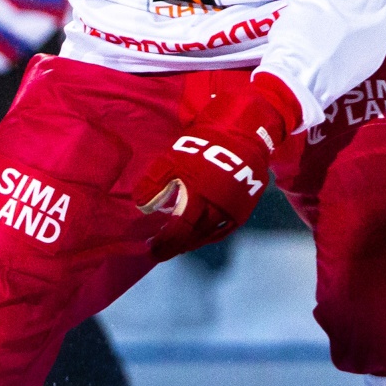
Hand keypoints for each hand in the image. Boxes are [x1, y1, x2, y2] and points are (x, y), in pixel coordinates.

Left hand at [131, 72, 300, 261]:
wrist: (243, 134)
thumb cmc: (203, 145)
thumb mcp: (173, 158)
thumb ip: (156, 182)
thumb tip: (141, 205)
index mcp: (199, 195)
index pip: (180, 228)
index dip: (166, 242)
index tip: (152, 249)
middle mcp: (218, 207)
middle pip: (195, 235)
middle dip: (176, 245)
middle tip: (162, 250)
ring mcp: (234, 209)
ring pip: (210, 235)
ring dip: (192, 242)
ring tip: (177, 245)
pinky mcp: (244, 207)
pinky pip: (226, 230)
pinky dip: (210, 236)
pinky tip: (199, 237)